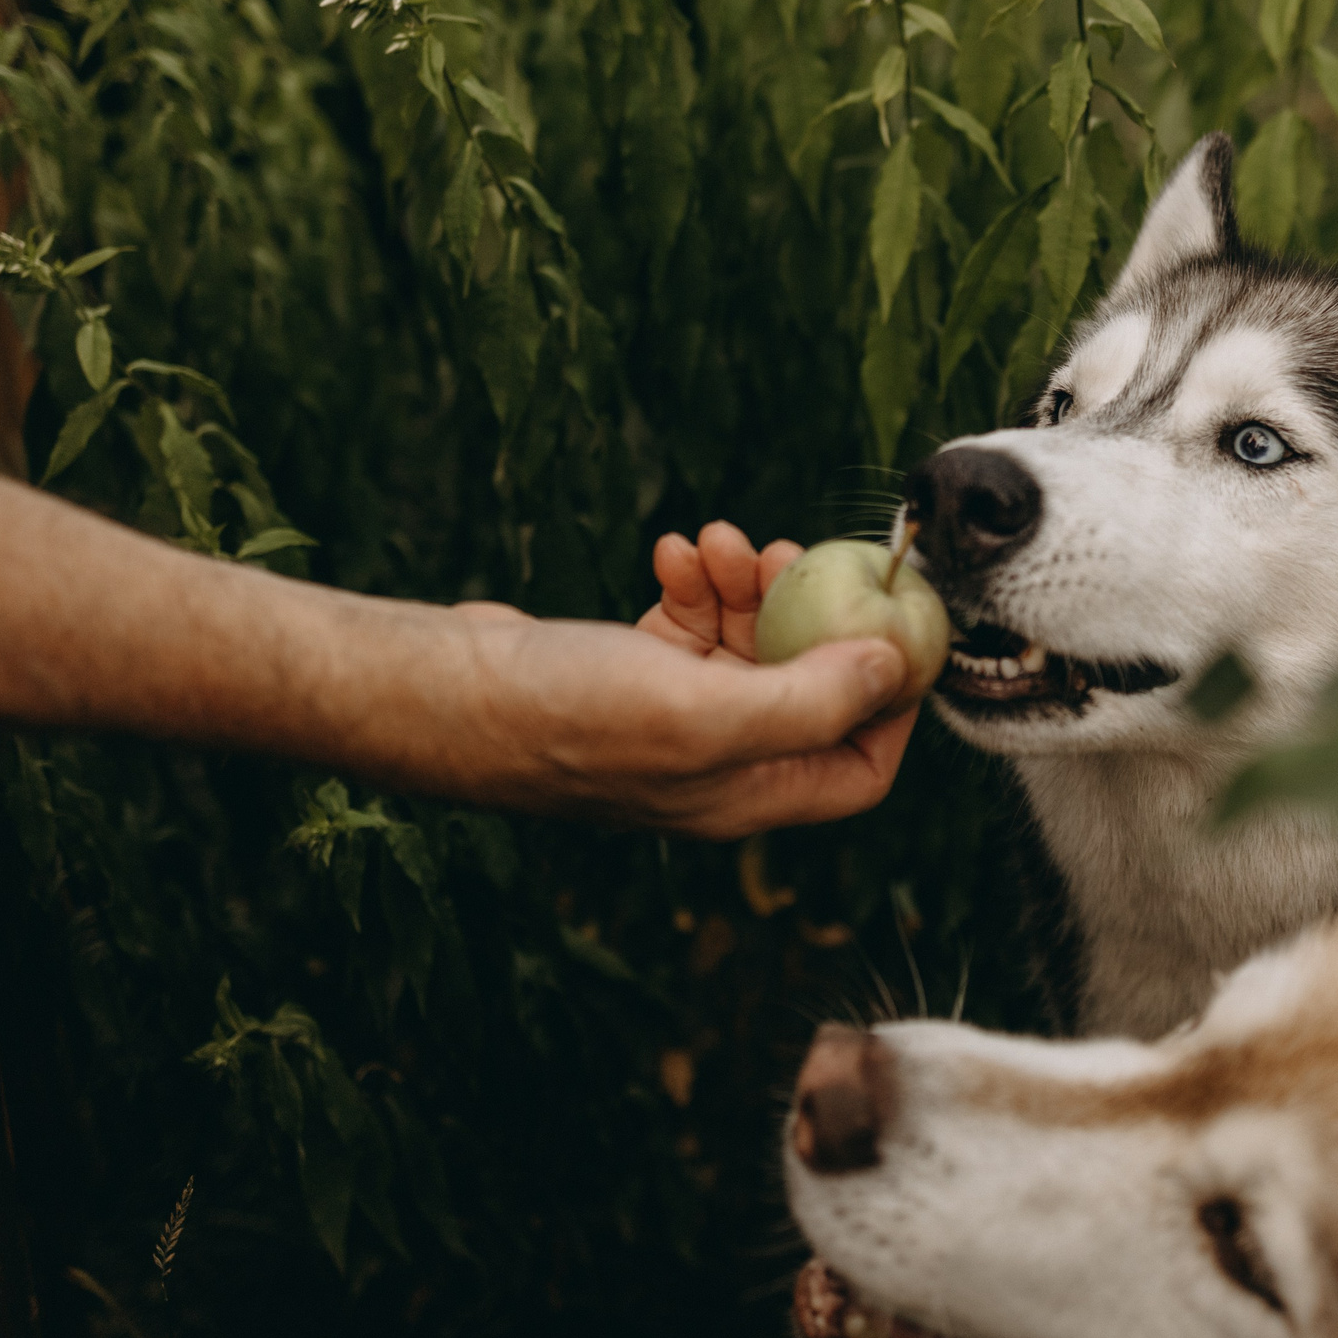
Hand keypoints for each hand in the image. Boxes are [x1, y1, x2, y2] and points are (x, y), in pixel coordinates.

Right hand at [390, 522, 916, 838]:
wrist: (441, 691)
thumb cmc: (566, 715)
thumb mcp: (706, 713)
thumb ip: (811, 698)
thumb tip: (893, 667)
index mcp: (746, 793)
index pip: (860, 768)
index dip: (894, 703)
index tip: (895, 627)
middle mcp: (717, 763)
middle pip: (808, 690)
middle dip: (812, 616)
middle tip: (797, 556)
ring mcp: (670, 717)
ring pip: (744, 644)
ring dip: (743, 585)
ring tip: (717, 543)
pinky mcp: (627, 672)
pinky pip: (688, 623)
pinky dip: (691, 583)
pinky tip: (670, 552)